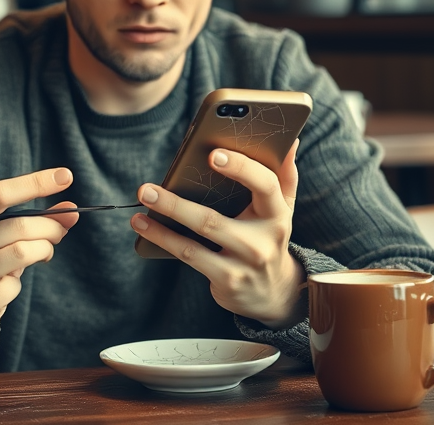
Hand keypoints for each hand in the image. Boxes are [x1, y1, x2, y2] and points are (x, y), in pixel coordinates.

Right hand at [0, 168, 78, 340]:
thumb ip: (35, 217)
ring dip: (44, 250)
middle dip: (51, 227)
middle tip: (61, 231)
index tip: (67, 175)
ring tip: (44, 253)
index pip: (1, 192)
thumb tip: (71, 211)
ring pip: (23, 252)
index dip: (35, 183)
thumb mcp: (4, 231)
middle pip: (20, 225)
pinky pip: (17, 283)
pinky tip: (10, 281)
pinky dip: (21, 281)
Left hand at [130, 140, 304, 326]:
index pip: (265, 185)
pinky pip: (189, 255)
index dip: (241, 169)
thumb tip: (291, 140)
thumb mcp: (283, 208)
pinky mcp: (227, 280)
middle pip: (213, 220)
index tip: (213, 154)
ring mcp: (243, 263)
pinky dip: (163, 238)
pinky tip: (143, 223)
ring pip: (195, 240)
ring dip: (163, 221)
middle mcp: (263, 241)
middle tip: (148, 188)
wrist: (274, 293)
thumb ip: (285, 174)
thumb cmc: (269, 236)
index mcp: (278, 213)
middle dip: (176, 204)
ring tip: (142, 200)